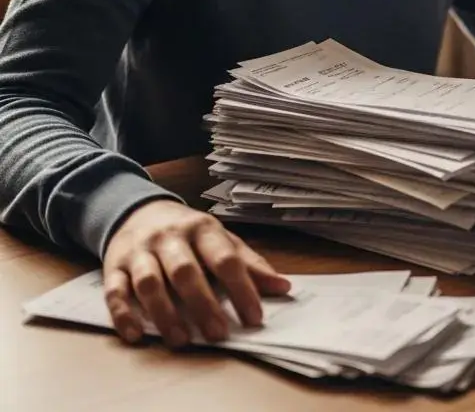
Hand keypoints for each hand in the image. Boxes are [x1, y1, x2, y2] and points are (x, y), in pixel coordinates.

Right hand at [102, 199, 290, 347]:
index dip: (241, 289)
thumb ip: (250, 264)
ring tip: (182, 340)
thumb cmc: (189, 233)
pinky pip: (115, 292)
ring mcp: (140, 251)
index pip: (225, 258)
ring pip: (150, 282)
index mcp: (203, 228)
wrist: (138, 210)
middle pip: (186, 272)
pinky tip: (137, 335)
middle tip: (218, 334)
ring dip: (165, 314)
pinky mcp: (114, 266)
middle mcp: (170, 238)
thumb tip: (284, 287)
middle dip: (203, 305)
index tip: (254, 318)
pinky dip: (124, 315)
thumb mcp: (222, 239)